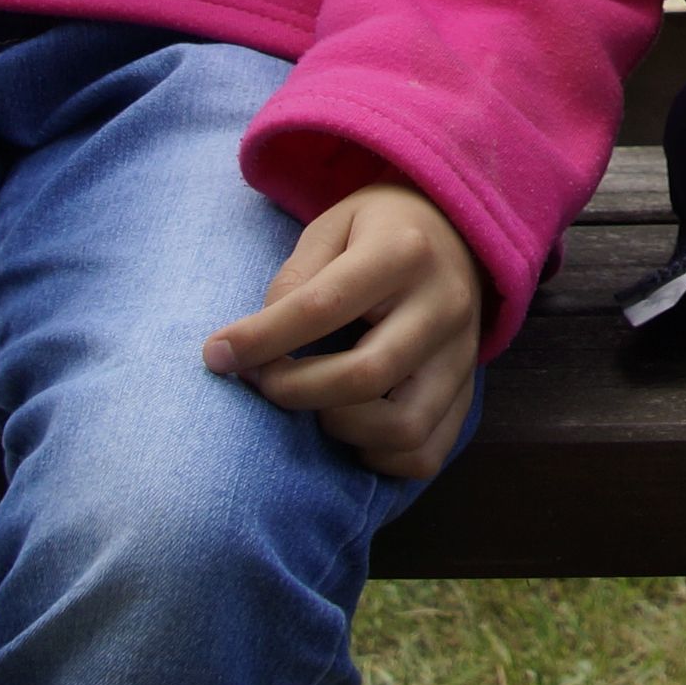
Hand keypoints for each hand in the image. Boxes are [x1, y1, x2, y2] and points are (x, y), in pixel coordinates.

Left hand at [201, 180, 483, 480]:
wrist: (458, 231)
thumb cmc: (379, 230)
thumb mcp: (332, 226)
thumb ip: (295, 278)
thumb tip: (261, 344)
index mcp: (404, 253)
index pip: (322, 307)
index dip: (260, 339)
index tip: (216, 354)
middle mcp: (443, 306)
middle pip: (365, 376)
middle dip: (296, 390)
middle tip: (265, 382)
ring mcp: (462, 354)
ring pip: (403, 428)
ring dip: (342, 430)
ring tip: (316, 405)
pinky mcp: (468, 390)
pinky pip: (425, 454)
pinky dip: (380, 458)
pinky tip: (353, 428)